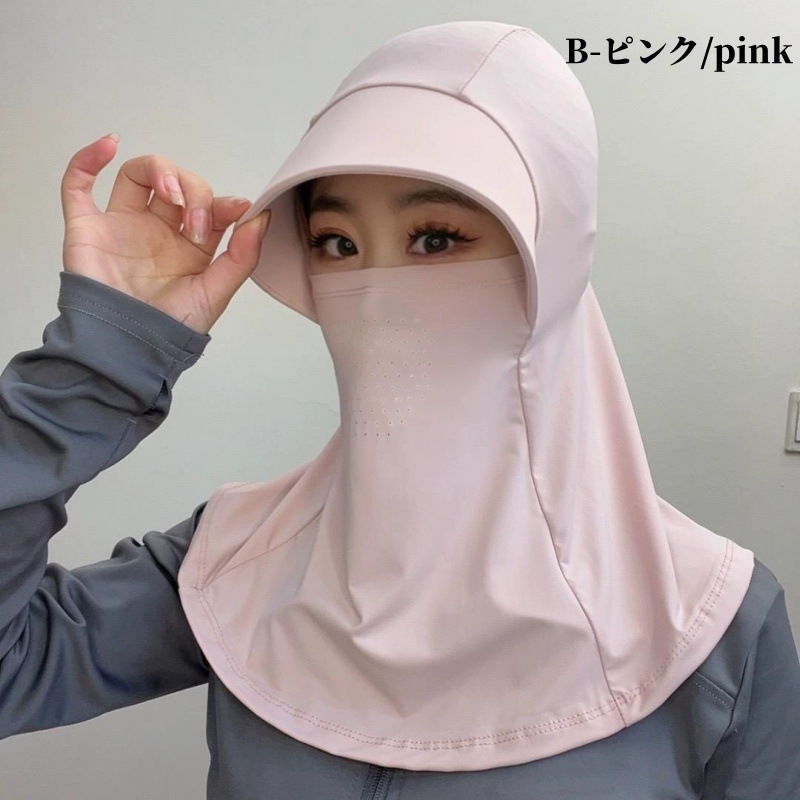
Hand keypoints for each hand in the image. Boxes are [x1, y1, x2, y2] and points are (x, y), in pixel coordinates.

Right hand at [60, 133, 270, 334]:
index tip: (238, 208)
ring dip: (159, 171)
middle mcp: (157, 231)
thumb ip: (242, 256)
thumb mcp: (216, 293)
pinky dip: (87, 159)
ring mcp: (122, 226)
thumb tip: (261, 216)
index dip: (222, 201)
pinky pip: (77, 184)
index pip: (209, 205)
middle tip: (197, 221)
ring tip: (171, 194)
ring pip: (137, 175)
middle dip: (194, 191)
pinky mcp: (87, 227)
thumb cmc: (171, 327)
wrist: (129, 347)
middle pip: (176, 185)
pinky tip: (108, 143)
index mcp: (190, 246)